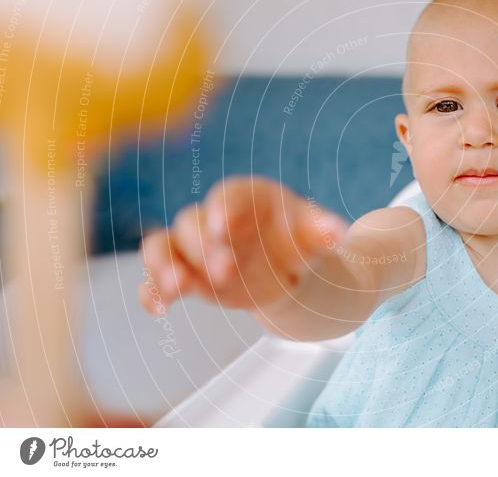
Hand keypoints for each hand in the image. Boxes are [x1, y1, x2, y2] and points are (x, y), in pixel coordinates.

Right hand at [138, 176, 347, 313]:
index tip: (225, 228)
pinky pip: (156, 277)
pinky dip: (152, 291)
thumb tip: (337, 231)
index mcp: (246, 198)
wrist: (290, 272)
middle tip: (226, 273)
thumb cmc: (300, 243)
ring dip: (164, 266)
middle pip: (193, 223)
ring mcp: (194, 246)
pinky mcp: (184, 273)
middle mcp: (212, 217)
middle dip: (204, 247)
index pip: (229, 196)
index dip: (224, 210)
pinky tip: (159, 310)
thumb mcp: (315, 237)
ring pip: (164, 246)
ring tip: (177, 289)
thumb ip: (322, 232)